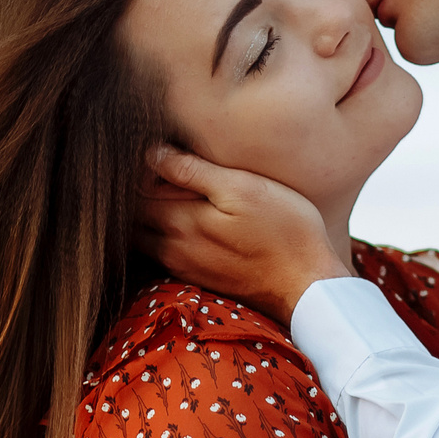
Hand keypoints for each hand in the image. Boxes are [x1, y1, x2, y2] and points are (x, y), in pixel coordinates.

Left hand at [139, 147, 352, 319]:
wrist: (308, 284)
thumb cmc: (285, 231)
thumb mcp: (243, 188)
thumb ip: (192, 172)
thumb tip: (150, 153)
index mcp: (178, 222)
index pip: (131, 194)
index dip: (133, 171)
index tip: (149, 154)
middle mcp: (172, 249)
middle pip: (131, 220)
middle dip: (133, 196)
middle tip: (154, 172)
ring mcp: (184, 267)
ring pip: (144, 239)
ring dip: (146, 218)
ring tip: (168, 194)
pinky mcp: (198, 278)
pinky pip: (163, 254)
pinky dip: (162, 237)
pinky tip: (186, 223)